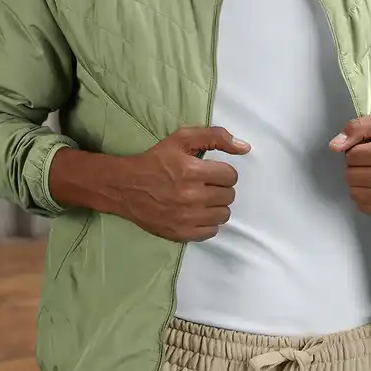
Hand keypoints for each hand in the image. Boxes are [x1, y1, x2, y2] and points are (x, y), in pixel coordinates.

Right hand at [49, 127, 250, 242]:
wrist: (125, 187)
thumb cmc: (156, 160)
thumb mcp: (182, 139)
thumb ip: (216, 137)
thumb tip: (245, 147)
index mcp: (191, 171)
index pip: (231, 176)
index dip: (223, 172)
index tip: (211, 171)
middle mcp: (190, 197)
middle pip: (229, 196)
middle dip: (220, 188)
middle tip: (205, 184)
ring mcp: (186, 218)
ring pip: (223, 215)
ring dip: (216, 205)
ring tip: (202, 198)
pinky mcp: (180, 234)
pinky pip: (211, 232)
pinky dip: (208, 222)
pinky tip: (197, 212)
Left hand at [329, 115, 370, 220]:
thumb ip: (356, 128)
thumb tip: (334, 146)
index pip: (352, 156)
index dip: (356, 150)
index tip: (368, 150)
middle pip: (352, 176)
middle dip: (355, 167)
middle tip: (369, 163)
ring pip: (355, 193)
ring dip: (358, 183)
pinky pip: (364, 207)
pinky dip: (365, 197)